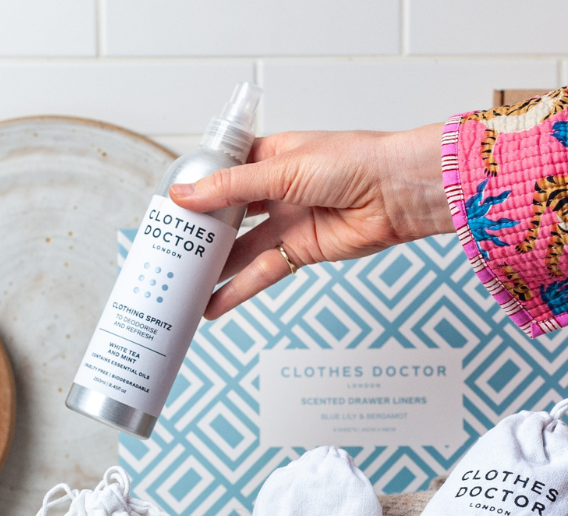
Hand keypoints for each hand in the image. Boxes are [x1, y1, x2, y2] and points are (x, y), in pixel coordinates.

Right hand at [169, 124, 453, 318]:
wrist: (400, 193)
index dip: (197, 191)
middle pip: (228, 216)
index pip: (224, 173)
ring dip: (214, 269)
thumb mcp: (283, 169)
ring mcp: (288, 223)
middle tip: (167, 253)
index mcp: (271, 157)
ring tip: (181, 287)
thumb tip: (183, 195)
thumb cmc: (354, 163)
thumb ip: (231, 188)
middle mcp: (277, 189)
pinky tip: (213, 306)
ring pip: (241, 249)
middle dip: (200, 234)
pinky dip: (238, 291)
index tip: (168, 209)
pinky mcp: (301, 252)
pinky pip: (262, 273)